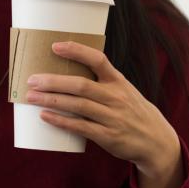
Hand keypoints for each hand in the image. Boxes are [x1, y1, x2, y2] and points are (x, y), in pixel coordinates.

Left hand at [23, 41, 183, 187]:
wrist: (157, 141)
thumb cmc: (132, 111)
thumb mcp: (124, 91)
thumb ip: (100, 82)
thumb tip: (64, 73)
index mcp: (118, 81)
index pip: (98, 60)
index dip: (77, 51)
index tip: (55, 46)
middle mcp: (116, 97)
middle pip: (80, 85)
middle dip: (53, 81)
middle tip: (31, 79)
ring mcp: (113, 117)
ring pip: (77, 106)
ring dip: (51, 100)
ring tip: (31, 96)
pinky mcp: (108, 136)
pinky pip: (80, 127)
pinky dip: (61, 121)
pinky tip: (45, 116)